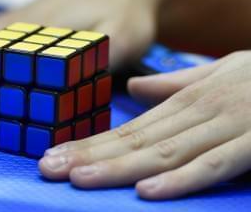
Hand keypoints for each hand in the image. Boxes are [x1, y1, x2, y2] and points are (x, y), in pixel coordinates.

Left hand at [39, 51, 250, 199]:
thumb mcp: (213, 75)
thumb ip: (174, 85)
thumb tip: (136, 88)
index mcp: (182, 102)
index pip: (125, 128)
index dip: (87, 142)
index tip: (54, 154)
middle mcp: (193, 114)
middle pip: (132, 141)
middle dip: (88, 156)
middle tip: (47, 169)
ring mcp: (222, 129)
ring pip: (161, 153)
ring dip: (117, 168)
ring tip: (77, 179)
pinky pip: (212, 166)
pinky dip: (180, 181)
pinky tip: (146, 193)